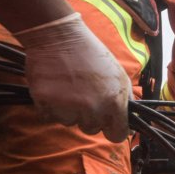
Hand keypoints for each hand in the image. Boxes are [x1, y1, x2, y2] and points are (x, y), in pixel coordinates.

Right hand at [19, 12, 130, 141]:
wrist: (59, 37)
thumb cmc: (92, 55)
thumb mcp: (119, 76)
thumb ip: (125, 100)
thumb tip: (130, 120)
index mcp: (114, 103)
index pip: (117, 136)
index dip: (113, 129)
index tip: (109, 124)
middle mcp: (92, 109)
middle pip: (92, 129)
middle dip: (89, 116)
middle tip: (84, 94)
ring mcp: (67, 107)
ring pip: (71, 123)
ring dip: (70, 111)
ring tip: (69, 88)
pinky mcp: (45, 103)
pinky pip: (50, 117)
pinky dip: (51, 107)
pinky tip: (55, 89)